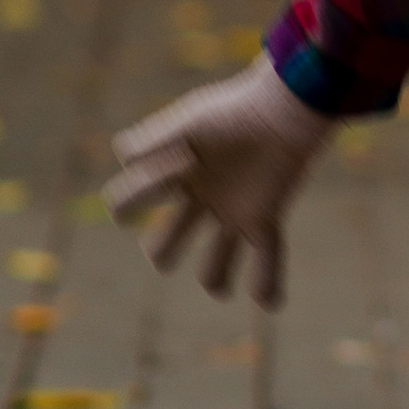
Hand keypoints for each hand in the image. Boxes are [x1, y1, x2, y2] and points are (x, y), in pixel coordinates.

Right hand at [105, 56, 333, 307]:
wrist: (283, 105)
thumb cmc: (232, 110)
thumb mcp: (186, 121)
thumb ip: (151, 141)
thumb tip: (124, 159)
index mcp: (172, 174)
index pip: (130, 200)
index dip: (135, 197)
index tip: (169, 169)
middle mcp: (199, 197)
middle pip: (166, 242)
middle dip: (161, 251)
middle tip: (165, 253)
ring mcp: (232, 210)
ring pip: (217, 261)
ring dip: (215, 277)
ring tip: (218, 286)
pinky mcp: (264, 215)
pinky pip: (268, 255)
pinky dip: (268, 283)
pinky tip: (269, 302)